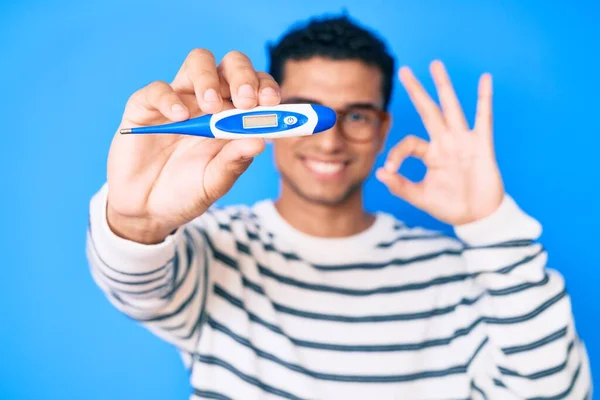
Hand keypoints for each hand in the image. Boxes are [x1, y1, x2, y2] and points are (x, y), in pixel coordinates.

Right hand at [106, 49, 280, 243]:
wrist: (146, 210)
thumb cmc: (186, 193)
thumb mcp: (215, 182)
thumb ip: (235, 162)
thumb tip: (261, 142)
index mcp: (232, 117)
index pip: (256, 86)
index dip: (266, 87)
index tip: (271, 102)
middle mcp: (208, 101)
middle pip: (231, 64)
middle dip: (243, 76)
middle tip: (245, 101)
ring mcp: (178, 100)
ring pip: (198, 61)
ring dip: (210, 78)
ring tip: (211, 107)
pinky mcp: (145, 107)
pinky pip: (158, 89)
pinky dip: (170, 98)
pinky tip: (179, 117)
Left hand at [376, 60, 503, 225]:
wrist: (478, 217)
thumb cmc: (450, 207)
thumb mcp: (421, 197)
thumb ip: (400, 186)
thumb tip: (379, 172)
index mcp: (430, 154)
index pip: (408, 143)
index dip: (396, 154)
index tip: (390, 170)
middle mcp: (445, 142)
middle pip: (428, 110)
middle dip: (417, 91)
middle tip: (404, 70)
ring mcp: (463, 141)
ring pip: (451, 108)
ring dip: (443, 86)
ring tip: (435, 64)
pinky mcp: (482, 145)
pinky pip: (483, 118)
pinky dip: (484, 99)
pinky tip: (485, 79)